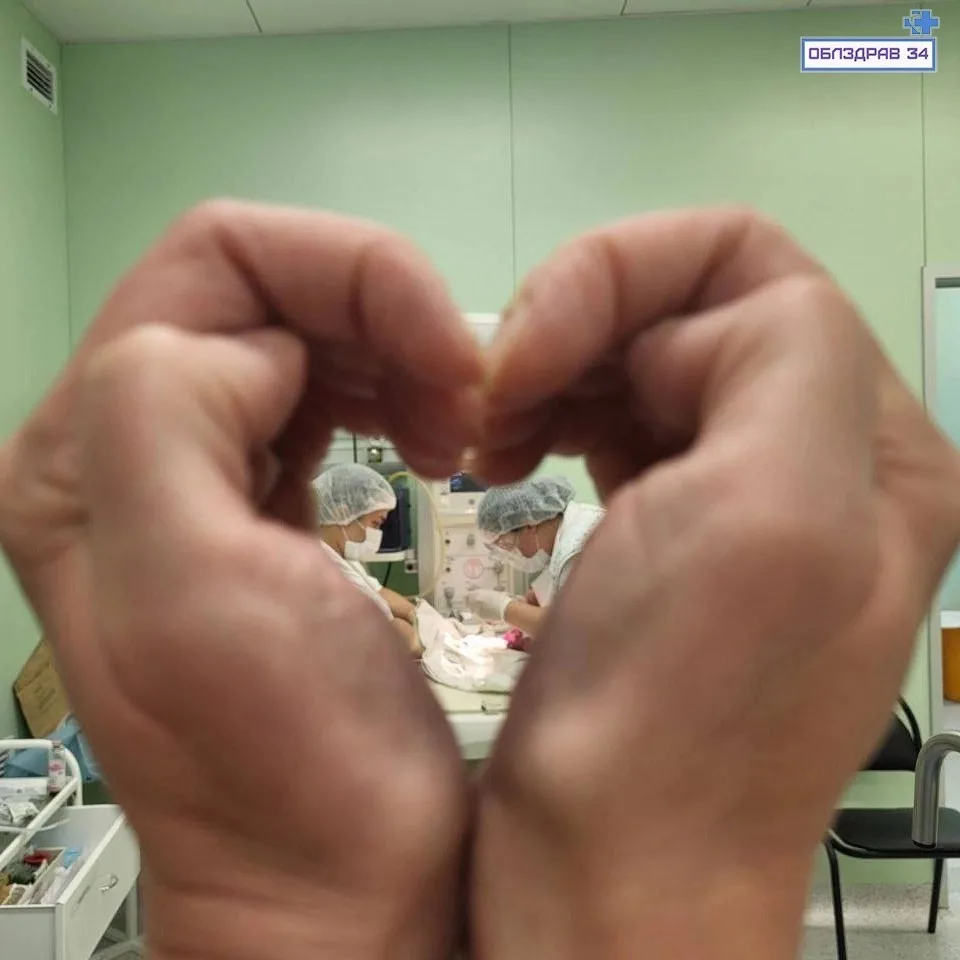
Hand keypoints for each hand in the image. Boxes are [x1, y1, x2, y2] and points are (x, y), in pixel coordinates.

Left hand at [0, 202, 484, 959]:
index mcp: (86, 451)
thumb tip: (259, 354)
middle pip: (260, 287)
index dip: (348, 279)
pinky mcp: (261, 507)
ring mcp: (195, 475)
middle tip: (462, 396)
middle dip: (380, 312)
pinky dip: (388, 392)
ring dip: (392, 352)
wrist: (339, 885)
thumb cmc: (283, 766)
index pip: (216, 260)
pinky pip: (321, 394)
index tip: (443, 359)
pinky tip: (428, 443)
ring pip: (300, 333)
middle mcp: (125, 448)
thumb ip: (166, 417)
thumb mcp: (193, 591)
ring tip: (454, 428)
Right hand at [471, 207, 959, 958]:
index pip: (748, 266)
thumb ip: (780, 361)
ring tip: (490, 432)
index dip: (622, 282)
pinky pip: (616, 419)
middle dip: (579, 322)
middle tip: (496, 395)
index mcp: (868, 449)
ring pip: (644, 355)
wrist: (607, 875)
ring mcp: (742, 498)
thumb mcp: (771, 514)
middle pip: (693, 303)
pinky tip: (508, 455)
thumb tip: (683, 338)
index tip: (532, 359)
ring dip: (556, 367)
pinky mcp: (672, 534)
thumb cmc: (675, 717)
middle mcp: (820, 462)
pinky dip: (553, 413)